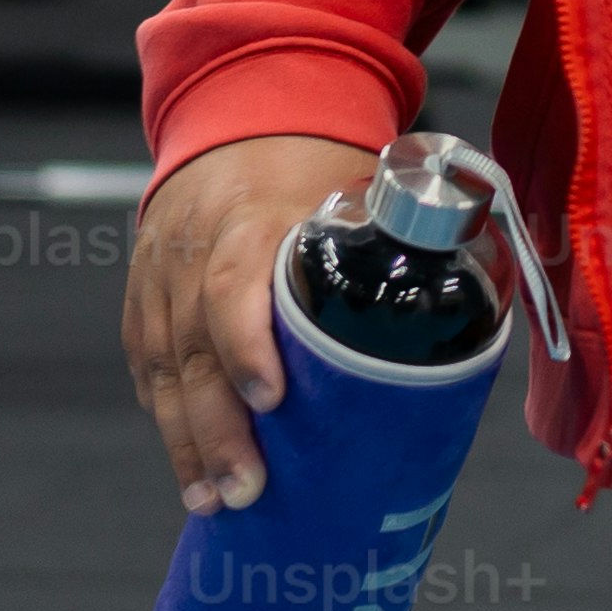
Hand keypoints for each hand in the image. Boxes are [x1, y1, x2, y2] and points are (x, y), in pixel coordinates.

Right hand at [123, 135, 380, 514]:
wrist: (237, 110)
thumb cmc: (312, 158)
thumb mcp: (352, 185)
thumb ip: (392, 245)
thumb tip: (469, 319)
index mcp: (249, 219)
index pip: (234, 287)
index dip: (247, 346)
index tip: (271, 401)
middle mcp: (191, 250)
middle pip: (193, 348)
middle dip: (215, 428)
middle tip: (245, 491)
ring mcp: (158, 275)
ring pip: (161, 367)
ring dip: (183, 440)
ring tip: (209, 500)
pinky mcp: (142, 293)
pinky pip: (146, 361)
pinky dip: (164, 413)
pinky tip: (187, 463)